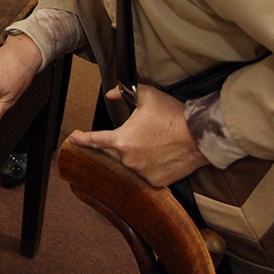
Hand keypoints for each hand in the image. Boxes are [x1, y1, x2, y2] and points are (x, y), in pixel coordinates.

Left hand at [68, 85, 209, 186]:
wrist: (199, 135)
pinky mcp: (157, 182)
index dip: (82, 139)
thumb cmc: (172, 114)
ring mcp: (142, 173)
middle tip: (144, 134)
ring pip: (133, 164)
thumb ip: (124, 92)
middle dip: (124, 144)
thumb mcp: (146, 95)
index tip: (73, 139)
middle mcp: (129, 159)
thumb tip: (111, 93)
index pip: (96, 140)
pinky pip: (148, 175)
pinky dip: (152, 166)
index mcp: (121, 140)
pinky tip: (162, 155)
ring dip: (138, 156)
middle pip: (117, 153)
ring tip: (157, 143)